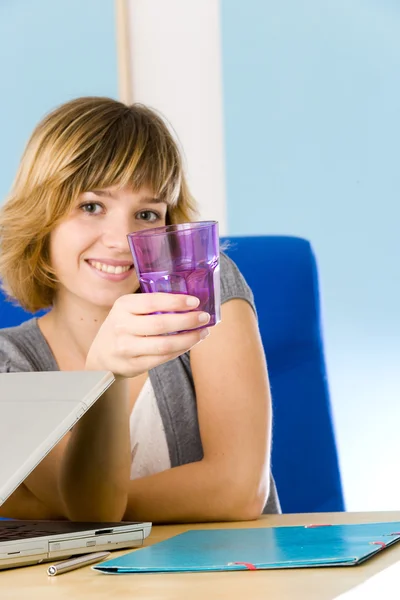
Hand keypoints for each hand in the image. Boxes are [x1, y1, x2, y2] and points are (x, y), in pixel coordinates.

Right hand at [85, 293, 209, 377]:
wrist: (102, 356)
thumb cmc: (122, 327)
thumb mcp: (128, 310)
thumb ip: (151, 305)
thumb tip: (189, 302)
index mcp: (122, 306)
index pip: (152, 301)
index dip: (176, 301)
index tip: (195, 301)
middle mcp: (122, 326)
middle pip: (161, 323)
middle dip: (188, 320)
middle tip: (204, 317)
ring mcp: (126, 348)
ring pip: (165, 344)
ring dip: (188, 338)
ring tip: (202, 332)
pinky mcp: (133, 365)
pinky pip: (163, 358)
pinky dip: (180, 350)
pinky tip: (189, 344)